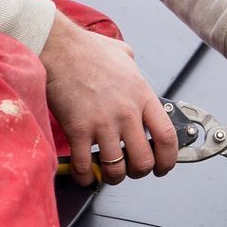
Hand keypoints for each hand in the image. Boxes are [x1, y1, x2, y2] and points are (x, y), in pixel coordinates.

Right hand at [39, 13, 178, 185]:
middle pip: (144, 161)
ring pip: (116, 169)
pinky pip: (85, 165)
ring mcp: (103, 123)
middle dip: (138, 172)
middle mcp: (127, 113)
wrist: (59, 48)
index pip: (168, 137)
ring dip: (112, 177)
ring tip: (106, 173)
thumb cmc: (87, 49)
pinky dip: (85, 176)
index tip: (162, 166)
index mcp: (142, 96)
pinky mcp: (78, 130)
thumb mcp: (123, 54)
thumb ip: (134, 67)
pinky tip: (83, 173)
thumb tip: (132, 66)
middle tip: (130, 170)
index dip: (168, 160)